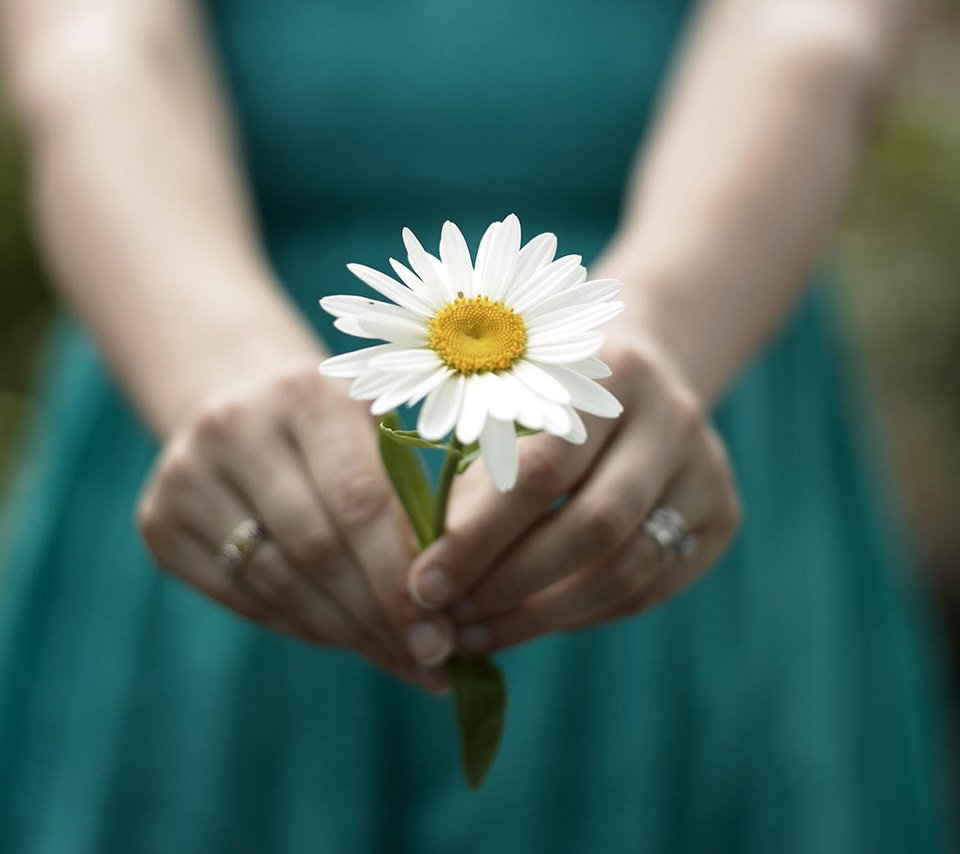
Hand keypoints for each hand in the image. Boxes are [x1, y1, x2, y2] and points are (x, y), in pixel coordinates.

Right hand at [136, 359, 454, 690]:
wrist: (238, 400)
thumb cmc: (335, 427)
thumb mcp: (377, 432)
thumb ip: (411, 500)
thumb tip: (451, 609)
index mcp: (307, 394)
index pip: (361, 501)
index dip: (400, 578)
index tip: (442, 636)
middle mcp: (235, 426)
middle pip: (316, 548)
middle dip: (378, 616)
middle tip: (427, 660)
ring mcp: (185, 473)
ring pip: (276, 581)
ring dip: (343, 632)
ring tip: (395, 658)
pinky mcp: (157, 519)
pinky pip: (239, 595)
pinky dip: (298, 624)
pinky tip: (342, 637)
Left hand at [406, 336, 741, 653]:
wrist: (642, 378)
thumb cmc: (548, 394)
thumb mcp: (509, 407)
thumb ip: (473, 478)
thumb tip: (428, 579)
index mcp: (611, 373)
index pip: (543, 469)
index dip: (478, 537)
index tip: (424, 585)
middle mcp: (672, 417)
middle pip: (595, 527)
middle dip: (510, 585)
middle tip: (450, 622)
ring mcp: (708, 470)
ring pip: (627, 571)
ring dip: (542, 615)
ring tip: (479, 634)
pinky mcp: (722, 517)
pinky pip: (648, 589)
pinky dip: (580, 615)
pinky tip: (530, 620)